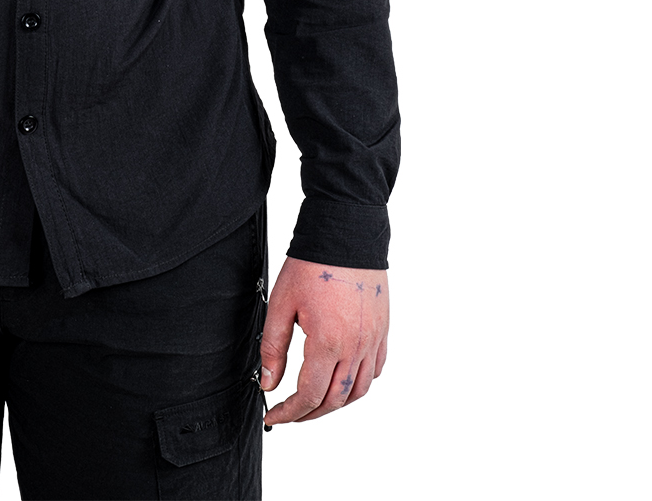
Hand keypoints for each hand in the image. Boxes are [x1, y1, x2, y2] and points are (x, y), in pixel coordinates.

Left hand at [258, 257, 388, 424]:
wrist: (345, 234)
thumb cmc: (312, 264)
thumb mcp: (281, 304)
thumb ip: (273, 347)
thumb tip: (268, 383)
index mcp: (328, 342)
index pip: (309, 396)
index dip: (289, 413)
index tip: (273, 416)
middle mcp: (355, 347)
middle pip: (335, 401)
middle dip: (309, 414)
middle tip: (288, 413)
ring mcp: (373, 341)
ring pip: (359, 391)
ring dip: (335, 404)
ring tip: (314, 403)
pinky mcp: (382, 331)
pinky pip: (375, 370)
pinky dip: (359, 384)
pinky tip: (343, 380)